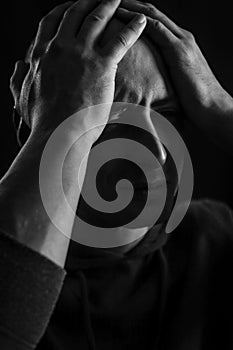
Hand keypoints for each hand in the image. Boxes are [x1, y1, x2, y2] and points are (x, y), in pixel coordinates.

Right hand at [10, 0, 146, 138]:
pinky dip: (132, 27)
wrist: (58, 134)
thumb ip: (19, 78)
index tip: (69, 6)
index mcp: (40, 53)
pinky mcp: (101, 65)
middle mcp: (59, 47)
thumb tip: (19, 65)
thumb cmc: (42, 121)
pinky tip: (141, 20)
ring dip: (109, 4)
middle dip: (86, 1)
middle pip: (74, 13)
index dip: (62, 10)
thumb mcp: (22, 97)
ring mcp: (81, 53)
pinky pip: (120, 39)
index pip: (50, 21)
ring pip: (97, 19)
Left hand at [116, 0, 232, 129]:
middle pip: (153, 13)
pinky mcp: (179, 50)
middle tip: (113, 1)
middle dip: (133, 5)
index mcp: (181, 44)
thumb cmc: (194, 100)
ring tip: (115, 3)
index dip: (137, 13)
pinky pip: (157, 28)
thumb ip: (165, 73)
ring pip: (153, 16)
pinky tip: (125, 15)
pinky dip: (139, 20)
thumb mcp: (177, 81)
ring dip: (133, 8)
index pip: (156, 21)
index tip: (120, 10)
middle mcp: (182, 37)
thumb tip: (148, 80)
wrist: (211, 106)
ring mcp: (181, 41)